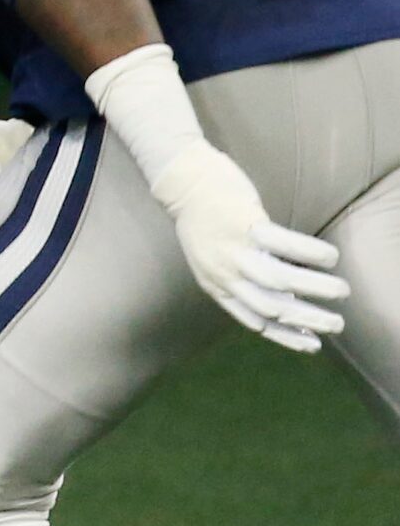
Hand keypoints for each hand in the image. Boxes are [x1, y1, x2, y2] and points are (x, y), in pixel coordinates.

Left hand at [146, 145, 347, 352]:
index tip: (314, 345)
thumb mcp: (216, 258)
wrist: (183, 180)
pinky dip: (308, 253)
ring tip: (341, 291)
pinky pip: (281, 244)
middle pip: (270, 307)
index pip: (254, 321)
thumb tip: (287, 293)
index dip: (286, 336)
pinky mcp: (244, 224)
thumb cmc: (207, 220)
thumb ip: (245, 277)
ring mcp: (233, 250)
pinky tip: (329, 257)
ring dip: (314, 289)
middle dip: (307, 320)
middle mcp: (223, 274)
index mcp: (217, 286)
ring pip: (277, 280)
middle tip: (338, 324)